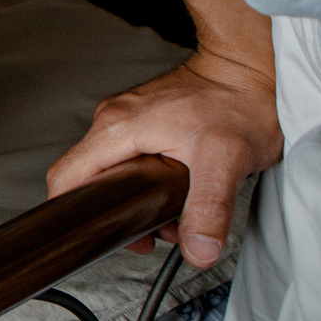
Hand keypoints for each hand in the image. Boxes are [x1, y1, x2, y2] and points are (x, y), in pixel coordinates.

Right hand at [46, 50, 282, 266]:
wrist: (254, 70)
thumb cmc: (241, 104)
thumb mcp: (226, 162)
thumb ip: (209, 210)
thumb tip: (198, 250)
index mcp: (117, 127)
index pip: (66, 176)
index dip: (70, 212)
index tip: (92, 237)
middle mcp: (113, 118)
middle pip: (86, 177)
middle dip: (115, 214)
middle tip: (151, 235)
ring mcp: (126, 116)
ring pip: (108, 168)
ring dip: (133, 199)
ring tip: (173, 216)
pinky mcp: (142, 118)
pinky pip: (125, 156)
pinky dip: (143, 181)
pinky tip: (175, 191)